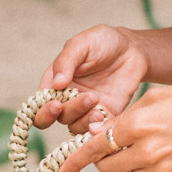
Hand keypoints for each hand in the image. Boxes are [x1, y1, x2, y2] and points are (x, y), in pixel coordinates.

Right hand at [33, 25, 149, 134]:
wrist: (132, 48)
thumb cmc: (103, 42)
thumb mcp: (81, 44)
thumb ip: (65, 61)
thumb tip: (55, 84)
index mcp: (55, 82)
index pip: (39, 105)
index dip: (43, 110)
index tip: (56, 103)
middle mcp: (67, 98)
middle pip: (56, 118)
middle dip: (68, 112)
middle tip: (85, 97)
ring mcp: (85, 109)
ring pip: (75, 126)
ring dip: (84, 118)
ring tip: (98, 100)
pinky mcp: (104, 115)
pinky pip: (96, 130)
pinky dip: (97, 128)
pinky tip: (102, 116)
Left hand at [58, 82, 171, 171]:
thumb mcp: (156, 97)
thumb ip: (124, 117)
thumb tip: (97, 134)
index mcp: (139, 122)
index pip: (96, 145)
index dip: (75, 159)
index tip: (62, 170)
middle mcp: (147, 149)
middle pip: (105, 166)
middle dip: (100, 162)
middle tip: (107, 154)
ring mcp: (161, 170)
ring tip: (120, 166)